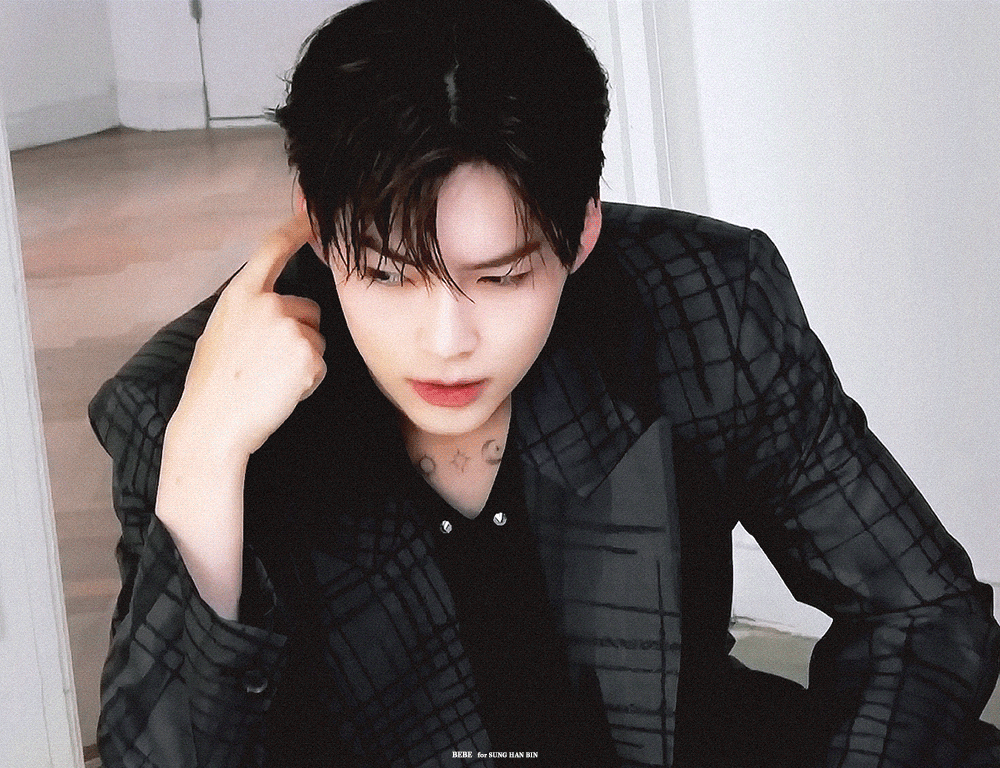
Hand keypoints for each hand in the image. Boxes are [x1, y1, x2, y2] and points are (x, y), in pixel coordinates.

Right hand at [172, 212, 326, 457]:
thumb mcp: (220, 332)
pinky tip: (281, 390)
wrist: (213, 425)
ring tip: (270, 378)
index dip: (296, 228)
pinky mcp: (309, 355)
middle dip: (300, 332)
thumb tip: (271, 304)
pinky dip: (308, 379)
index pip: (272, 249)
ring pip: (317, 337)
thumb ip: (249, 310)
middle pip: (309, 308)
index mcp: (241, 295)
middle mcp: (268, 304)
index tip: (313, 215)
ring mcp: (290, 328)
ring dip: (304, 358)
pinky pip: (321, 364)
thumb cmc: (213, 386)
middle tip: (267, 364)